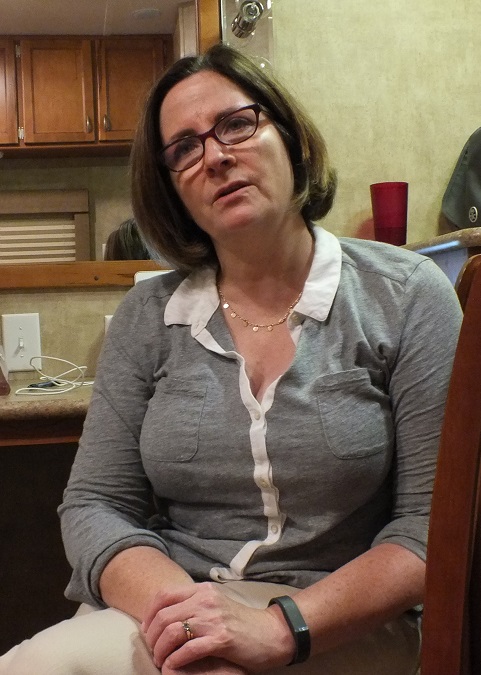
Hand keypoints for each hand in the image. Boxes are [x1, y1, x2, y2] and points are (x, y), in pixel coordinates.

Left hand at [142, 582, 294, 671]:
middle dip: (152, 637)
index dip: (149, 613)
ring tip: (160, 661)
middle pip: (164, 615)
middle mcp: (206, 600)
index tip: (146, 629)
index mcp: (202, 590)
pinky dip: (175, 660)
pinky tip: (172, 667)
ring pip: (172, 632)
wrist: (271, 633)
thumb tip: (166, 614)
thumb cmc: (242, 622)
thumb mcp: (216, 604)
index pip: (164, 595)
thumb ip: (195, 604)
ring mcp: (213, 618)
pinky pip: (188, 650)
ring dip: (160, 651)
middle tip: (152, 650)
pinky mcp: (221, 638)